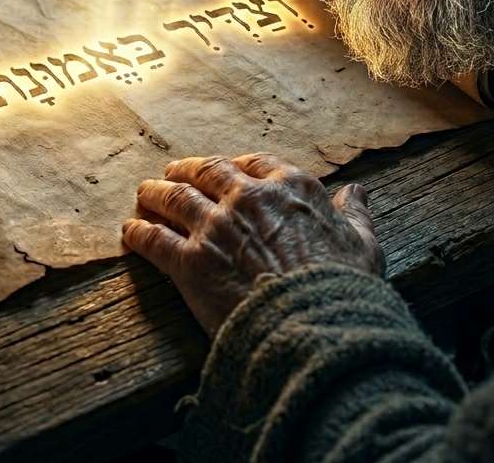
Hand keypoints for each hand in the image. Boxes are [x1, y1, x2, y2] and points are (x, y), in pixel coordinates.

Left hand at [122, 154, 384, 335]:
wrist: (316, 329)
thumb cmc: (346, 289)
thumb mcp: (363, 244)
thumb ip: (354, 214)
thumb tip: (357, 192)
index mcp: (289, 187)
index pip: (254, 164)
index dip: (236, 166)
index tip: (226, 171)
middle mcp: (247, 198)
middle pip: (206, 172)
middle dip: (187, 170)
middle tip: (173, 172)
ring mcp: (215, 227)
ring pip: (174, 198)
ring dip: (156, 194)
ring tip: (145, 193)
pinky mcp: (190, 261)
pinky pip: (155, 239)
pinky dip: (139, 232)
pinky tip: (130, 231)